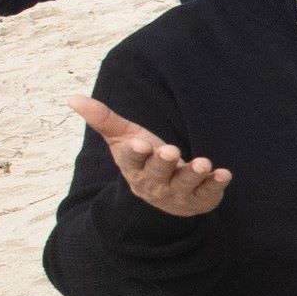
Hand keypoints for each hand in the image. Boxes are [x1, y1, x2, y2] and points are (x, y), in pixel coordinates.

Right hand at [72, 95, 230, 215]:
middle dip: (163, 162)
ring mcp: (177, 191)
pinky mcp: (200, 197)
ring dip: (193, 173)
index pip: (131, 160)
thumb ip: (103, 119)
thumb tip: (71, 97)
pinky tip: (225, 174)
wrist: (163, 197)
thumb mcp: (123, 139)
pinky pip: (208, 192)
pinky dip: (216, 184)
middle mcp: (154, 181)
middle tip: (169, 151)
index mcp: (134, 166)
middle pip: (158, 171)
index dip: (135, 153)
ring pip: (184, 183)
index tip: (139, 144)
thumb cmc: (143, 159)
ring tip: (202, 163)